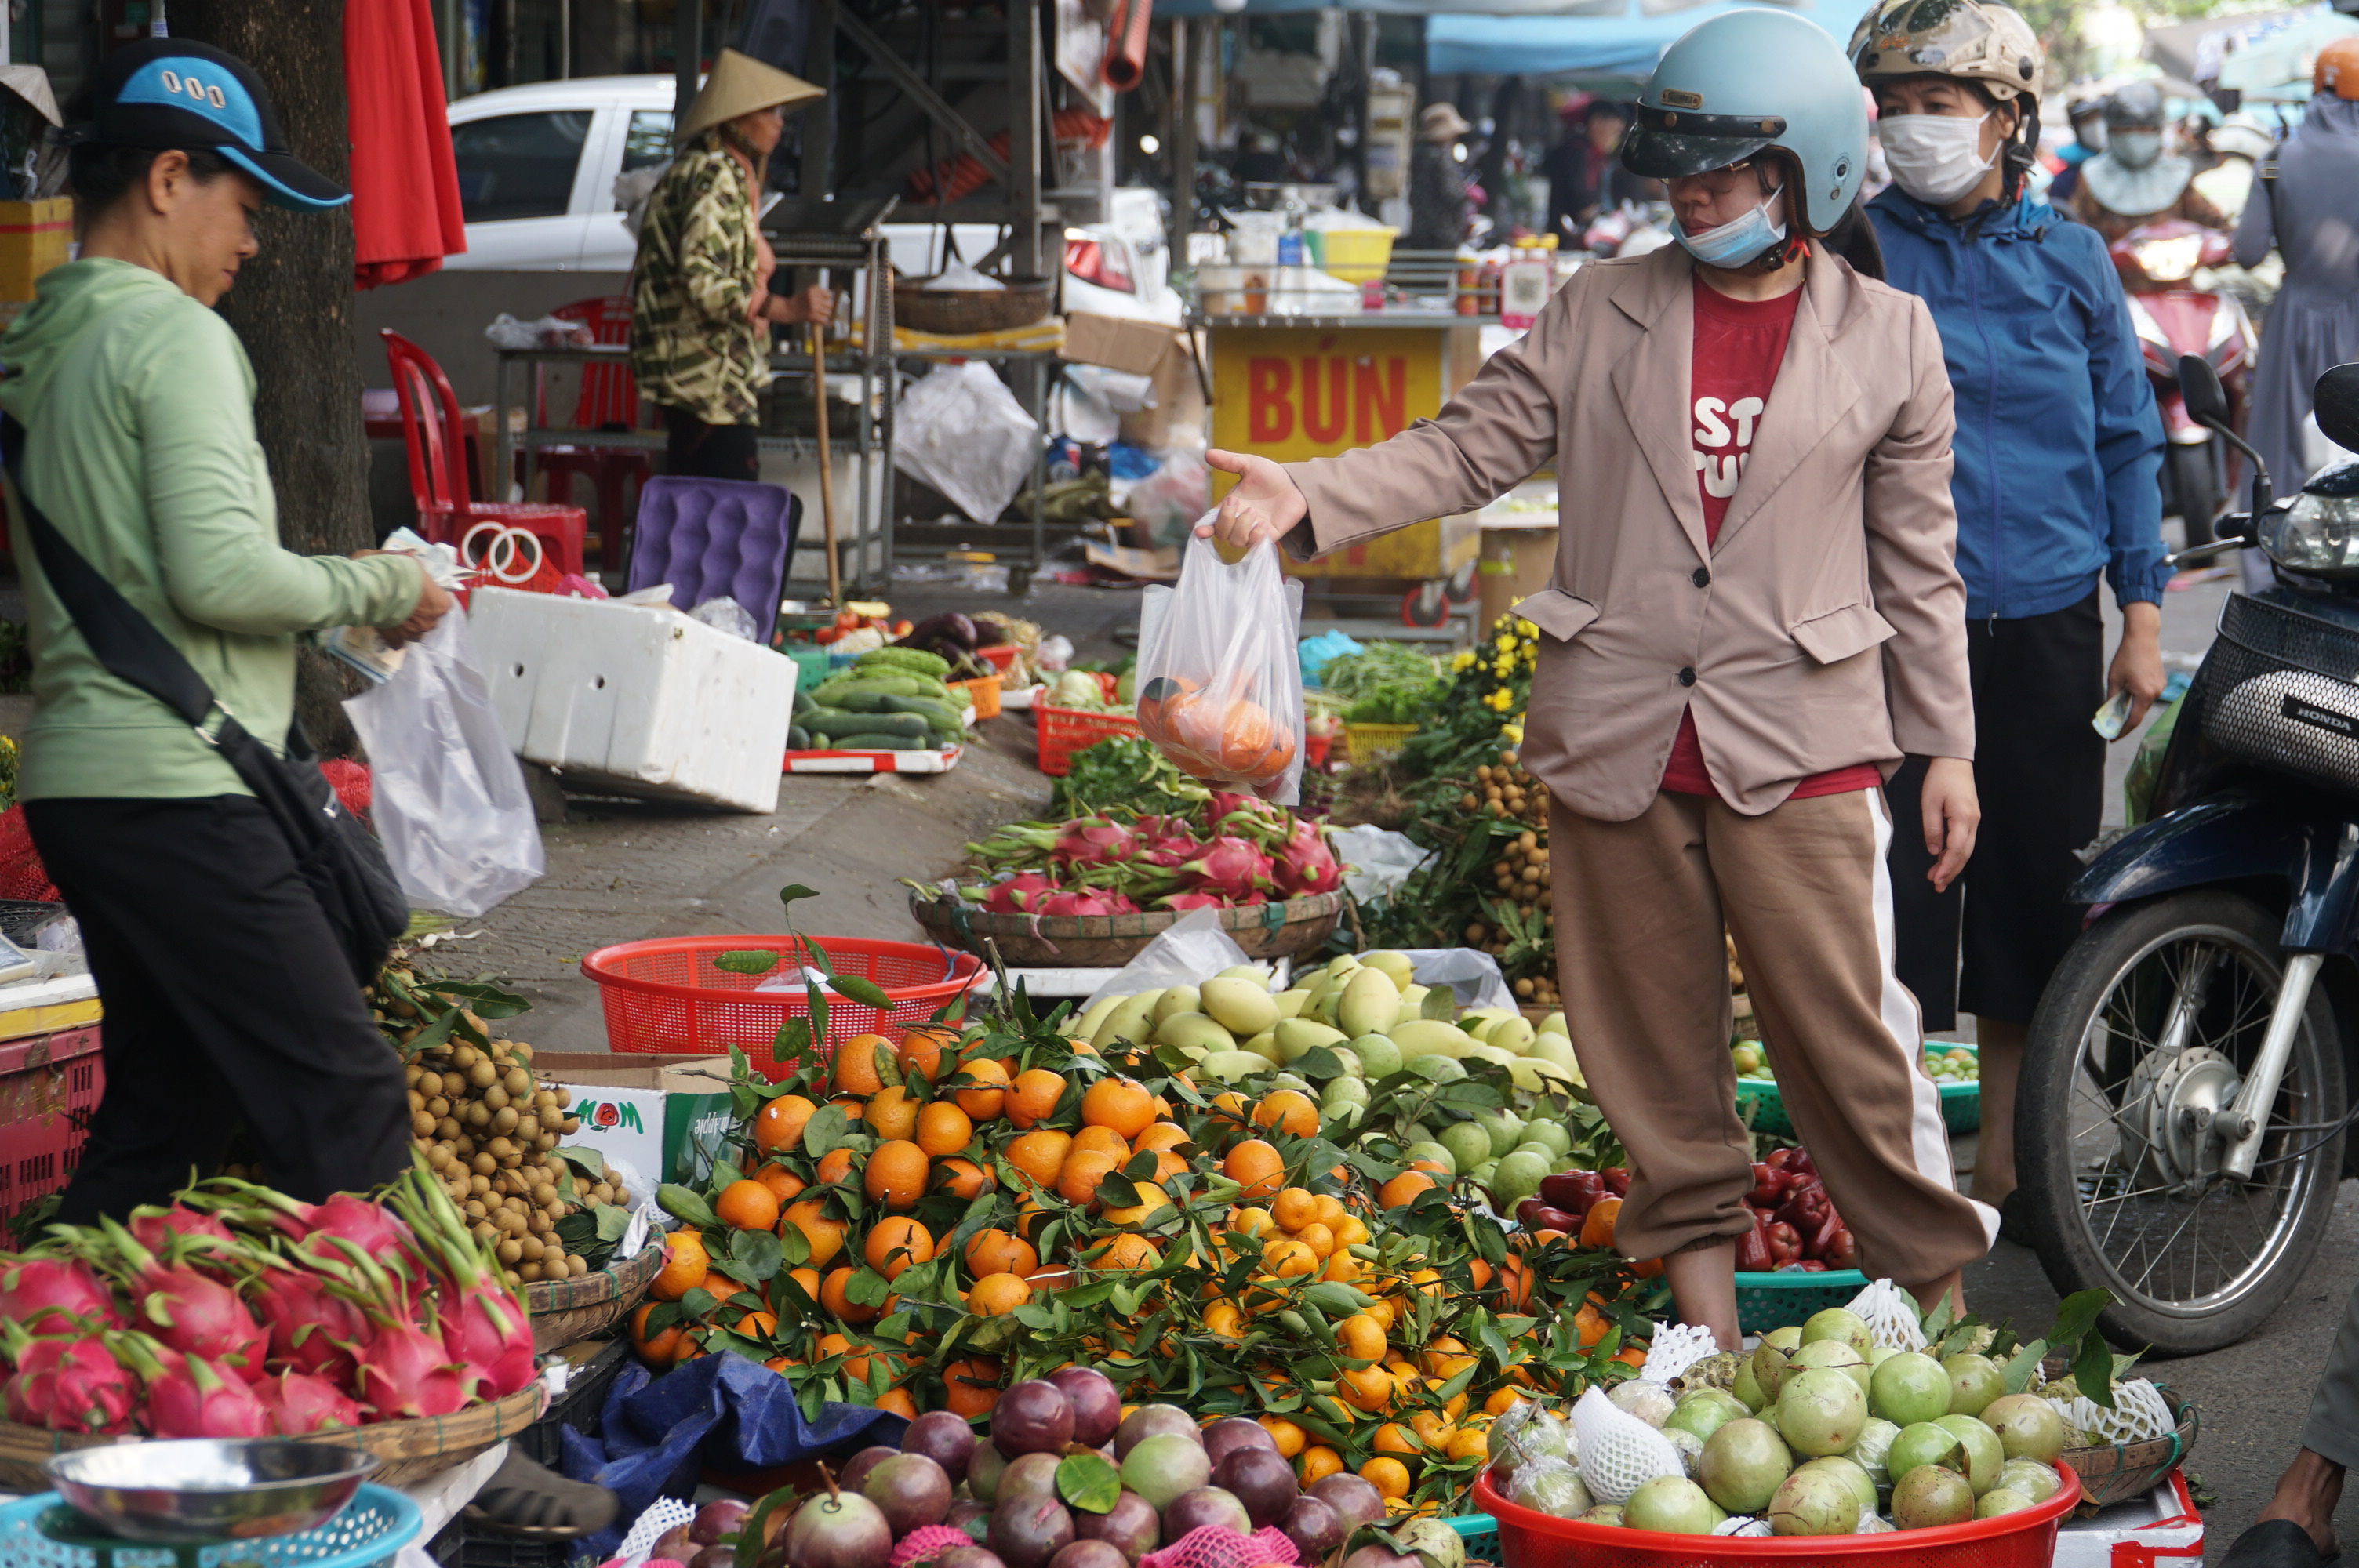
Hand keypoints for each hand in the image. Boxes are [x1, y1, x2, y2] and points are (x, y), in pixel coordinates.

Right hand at [373, 556, 453, 647]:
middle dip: (420, 614)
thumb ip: (409, 559)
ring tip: (396, 615)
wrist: (369, 587)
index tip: (420, 593)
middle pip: (429, 620)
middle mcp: (430, 622)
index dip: (430, 598)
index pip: (442, 604)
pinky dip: (395, 638)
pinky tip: (388, 628)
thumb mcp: (403, 558)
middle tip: (405, 602)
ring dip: (409, 626)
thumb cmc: (392, 571)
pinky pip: (398, 643)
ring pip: (415, 633)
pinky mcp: (395, 639)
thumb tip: (410, 555)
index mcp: (440, 604)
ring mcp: (413, 633)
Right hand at [765, 286, 833, 326]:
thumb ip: (819, 293)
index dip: (827, 298)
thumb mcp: (807, 292)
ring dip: (825, 314)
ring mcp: (813, 307)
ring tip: (819, 314)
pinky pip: (824, 320)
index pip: (828, 294)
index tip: (823, 301)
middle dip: (827, 307)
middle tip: (821, 309)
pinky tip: (818, 319)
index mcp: (812, 290)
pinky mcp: (812, 316)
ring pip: (828, 312)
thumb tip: (832, 296)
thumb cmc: (798, 301)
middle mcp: (813, 298)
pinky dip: (823, 321)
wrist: (788, 309)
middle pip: (830, 304)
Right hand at [1198, 450, 1305, 550]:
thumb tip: (1207, 454)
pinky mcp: (1269, 536)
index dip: (1204, 529)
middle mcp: (1239, 521)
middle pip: (1222, 534)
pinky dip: (1256, 535)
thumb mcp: (1249, 465)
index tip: (1200, 531)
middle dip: (1225, 520)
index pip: (1212, 522)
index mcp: (1230, 507)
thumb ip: (1229, 461)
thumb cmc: (1270, 475)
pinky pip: (1256, 545)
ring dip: (1242, 526)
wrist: (1295, 483)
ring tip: (1254, 511)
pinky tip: (1264, 522)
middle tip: (1237, 503)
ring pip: (1237, 542)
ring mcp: (1254, 530)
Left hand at [1920, 756, 1979, 893]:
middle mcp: (1973, 822)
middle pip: (1964, 854)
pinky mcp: (1970, 819)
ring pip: (1965, 850)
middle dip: (1950, 872)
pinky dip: (1955, 854)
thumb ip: (1932, 828)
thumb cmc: (1940, 779)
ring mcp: (1974, 821)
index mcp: (1963, 818)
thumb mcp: (1929, 803)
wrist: (1954, 762)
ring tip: (1937, 879)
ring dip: (1952, 865)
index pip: (1956, 849)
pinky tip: (1944, 861)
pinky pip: (1964, 842)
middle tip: (1936, 886)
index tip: (1936, 879)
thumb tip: (1934, 851)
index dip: (1946, 867)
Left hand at [2108, 600, 2165, 735]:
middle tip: (2112, 726)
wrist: (2143, 638)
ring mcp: (2161, 687)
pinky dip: (2138, 699)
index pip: (2133, 720)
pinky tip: (2129, 693)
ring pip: (2144, 704)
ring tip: (2118, 708)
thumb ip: (2111, 699)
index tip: (2112, 738)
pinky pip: (2148, 696)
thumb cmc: (2126, 657)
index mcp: (2144, 694)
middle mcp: (2156, 693)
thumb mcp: (2114, 679)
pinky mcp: (2161, 682)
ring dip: (2132, 708)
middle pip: (2139, 713)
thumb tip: (2107, 714)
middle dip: (2126, 721)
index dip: (2122, 731)